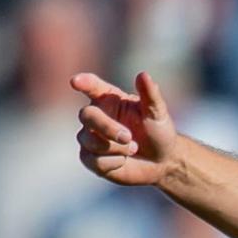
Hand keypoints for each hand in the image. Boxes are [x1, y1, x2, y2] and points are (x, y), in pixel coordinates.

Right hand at [74, 71, 189, 190]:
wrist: (161, 160)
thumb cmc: (158, 131)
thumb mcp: (157, 113)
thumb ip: (150, 94)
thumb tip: (143, 75)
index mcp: (108, 98)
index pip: (92, 86)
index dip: (84, 83)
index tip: (76, 81)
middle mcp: (95, 115)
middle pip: (87, 116)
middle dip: (107, 128)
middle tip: (128, 137)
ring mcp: (89, 136)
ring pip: (90, 141)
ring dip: (116, 148)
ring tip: (134, 148)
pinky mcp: (89, 158)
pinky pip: (93, 161)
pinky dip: (114, 163)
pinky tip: (124, 160)